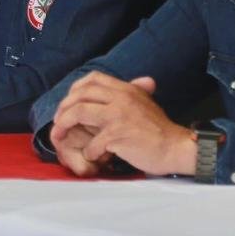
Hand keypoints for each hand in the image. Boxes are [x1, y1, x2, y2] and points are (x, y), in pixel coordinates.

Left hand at [50, 72, 194, 176]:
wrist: (176, 147)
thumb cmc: (159, 130)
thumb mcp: (145, 102)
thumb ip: (135, 91)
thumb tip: (140, 81)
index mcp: (126, 89)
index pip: (93, 78)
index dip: (75, 89)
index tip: (69, 102)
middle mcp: (121, 98)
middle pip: (80, 94)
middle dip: (64, 108)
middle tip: (58, 122)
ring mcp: (118, 115)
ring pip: (79, 113)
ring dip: (64, 126)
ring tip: (61, 137)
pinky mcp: (118, 135)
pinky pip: (92, 143)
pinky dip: (89, 152)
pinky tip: (95, 157)